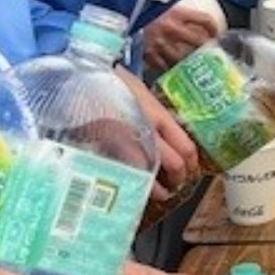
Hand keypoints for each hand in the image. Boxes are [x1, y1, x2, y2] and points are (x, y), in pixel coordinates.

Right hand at [116, 67, 197, 198]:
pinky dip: (136, 187)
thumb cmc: (113, 85)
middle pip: (175, 165)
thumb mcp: (142, 95)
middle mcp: (147, 132)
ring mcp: (126, 144)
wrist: (82, 81)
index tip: (191, 171)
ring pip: (152, 176)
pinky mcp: (106, 153)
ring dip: (160, 190)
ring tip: (161, 193)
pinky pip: (128, 177)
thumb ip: (156, 116)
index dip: (192, 164)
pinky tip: (137, 189)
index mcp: (158, 116)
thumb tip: (172, 136)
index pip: (187, 147)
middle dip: (179, 180)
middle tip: (177, 185)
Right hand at [141, 7, 218, 75]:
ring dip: (189, 62)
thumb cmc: (138, 8)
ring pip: (183, 59)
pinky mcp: (148, 56)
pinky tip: (172, 71)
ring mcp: (160, 44)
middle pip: (199, 42)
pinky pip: (164, 67)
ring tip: (193, 66)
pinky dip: (169, 69)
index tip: (216, 33)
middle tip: (210, 52)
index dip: (214, 28)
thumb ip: (174, 8)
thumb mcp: (159, 3)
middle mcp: (171, 29)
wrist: (116, 14)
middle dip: (206, 48)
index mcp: (176, 13)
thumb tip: (187, 11)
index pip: (204, 20)